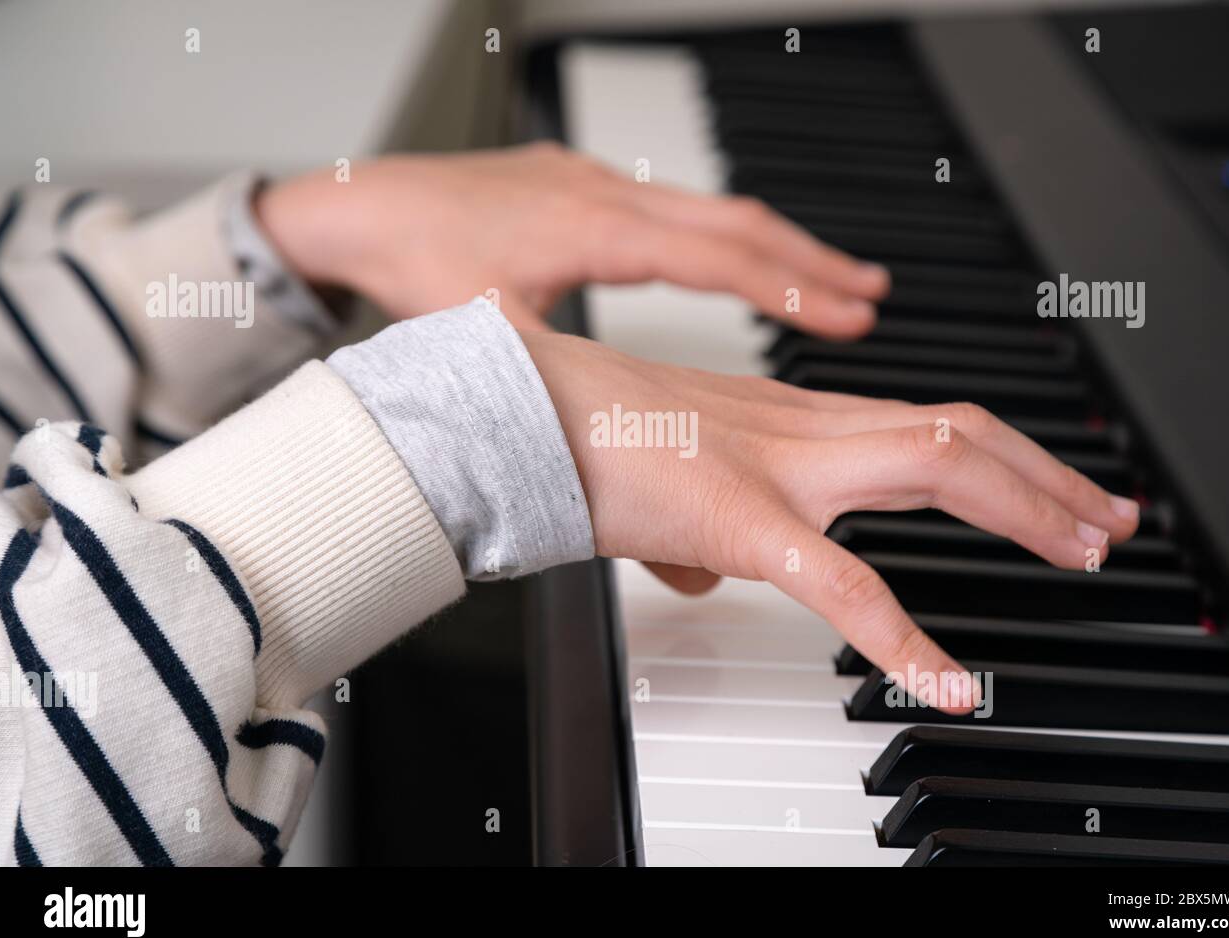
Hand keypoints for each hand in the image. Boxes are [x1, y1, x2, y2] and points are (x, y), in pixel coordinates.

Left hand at [255, 143, 888, 335]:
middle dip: (809, 260)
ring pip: (710, 210)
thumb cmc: (411, 261)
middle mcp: (606, 196)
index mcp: (590, 230)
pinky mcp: (585, 186)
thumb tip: (594, 462)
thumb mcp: (482, 335)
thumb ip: (553, 396)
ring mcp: (597, 184)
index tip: (849, 315)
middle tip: (871, 295)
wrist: (357, 200)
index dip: (786, 287)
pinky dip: (726, 238)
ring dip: (775, 247)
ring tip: (832, 282)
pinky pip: (677, 208)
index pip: (715, 255)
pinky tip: (743, 264)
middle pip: (734, 222)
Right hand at [521, 330, 1140, 710]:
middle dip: (1048, 475)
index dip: (999, 454)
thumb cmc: (580, 434)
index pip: (921, 422)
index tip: (1046, 484)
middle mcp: (802, 429)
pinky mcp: (745, 522)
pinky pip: (844, 584)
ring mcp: (782, 468)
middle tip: (1109, 517)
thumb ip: (697, 527)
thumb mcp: (663, 483)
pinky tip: (951, 683)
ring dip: (1027, 508)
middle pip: (959, 432)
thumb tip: (699, 573)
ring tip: (1086, 550)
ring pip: (938, 467)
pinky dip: (906, 637)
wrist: (521, 406)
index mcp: (786, 419)